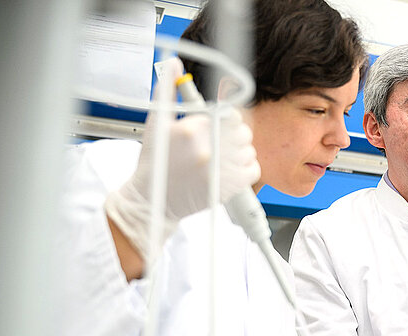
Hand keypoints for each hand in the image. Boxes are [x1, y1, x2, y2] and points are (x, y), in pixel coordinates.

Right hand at [104, 58, 259, 256]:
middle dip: (234, 134)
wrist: (153, 202)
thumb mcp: (156, 123)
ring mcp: (221, 169)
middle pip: (243, 130)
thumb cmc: (155, 164)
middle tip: (219, 143)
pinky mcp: (229, 187)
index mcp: (192, 128)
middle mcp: (209, 147)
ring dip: (240, 152)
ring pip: (249, 149)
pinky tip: (229, 170)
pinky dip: (246, 168)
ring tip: (221, 158)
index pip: (229, 113)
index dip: (228, 118)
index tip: (220, 124)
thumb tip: (172, 63)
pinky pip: (254, 168)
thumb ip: (166, 90)